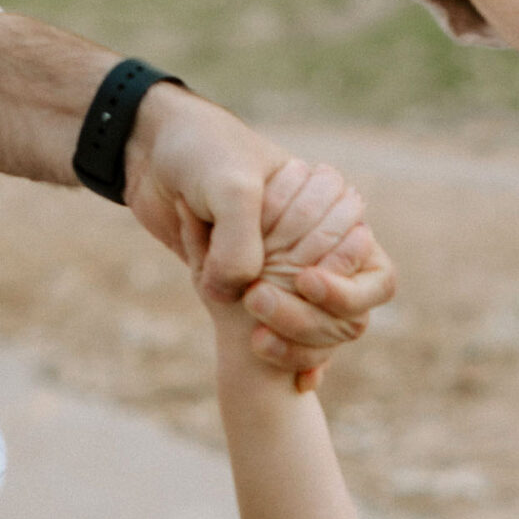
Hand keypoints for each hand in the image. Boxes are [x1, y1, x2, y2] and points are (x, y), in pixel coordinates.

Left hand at [125, 88, 395, 379]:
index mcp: (331, 210)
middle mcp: (315, 246)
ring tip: (256, 343)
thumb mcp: (230, 189)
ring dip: (294, 343)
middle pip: (346, 311)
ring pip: (319, 330)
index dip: (346, 288)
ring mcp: (285, 271)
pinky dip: (281, 356)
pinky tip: (274, 368)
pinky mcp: (251, 288)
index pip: (372, 270)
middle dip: (308, 320)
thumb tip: (242, 297)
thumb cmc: (200, 152)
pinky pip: (283, 334)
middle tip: (257, 303)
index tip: (305, 282)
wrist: (147, 150)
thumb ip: (245, 244)